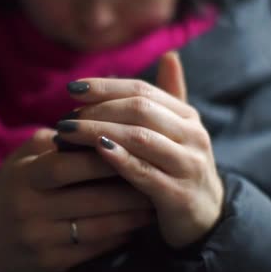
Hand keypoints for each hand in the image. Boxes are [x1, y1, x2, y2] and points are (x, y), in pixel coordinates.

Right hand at [0, 129, 153, 271]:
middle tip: (157, 177)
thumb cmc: (15, 190)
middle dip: (128, 187)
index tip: (135, 149)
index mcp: (24, 175)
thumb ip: (56, 142)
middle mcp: (29, 207)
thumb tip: (96, 121)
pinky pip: (93, 247)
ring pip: (97, 225)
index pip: (68, 164)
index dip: (103, 158)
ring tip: (155, 202)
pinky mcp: (49, 261)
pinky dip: (119, 236)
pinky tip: (136, 225)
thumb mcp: (23, 160)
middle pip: (89, 196)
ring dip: (131, 214)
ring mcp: (39, 237)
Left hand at [56, 52, 224, 247]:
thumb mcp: (175, 131)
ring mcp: (188, 165)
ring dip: (98, 131)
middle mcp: (193, 136)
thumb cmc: (179, 168)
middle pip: (140, 110)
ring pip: (139, 138)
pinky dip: (118, 159)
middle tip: (66, 116)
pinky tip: (95, 151)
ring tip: (67, 132)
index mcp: (188, 116)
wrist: (205, 217)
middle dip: (97, 109)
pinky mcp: (179, 195)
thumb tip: (169, 54)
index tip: (72, 87)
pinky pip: (144, 173)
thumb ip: (166, 98)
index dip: (106, 86)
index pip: (143, 90)